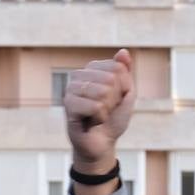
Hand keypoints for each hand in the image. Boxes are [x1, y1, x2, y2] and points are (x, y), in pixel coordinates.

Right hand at [64, 49, 134, 169]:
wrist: (102, 143)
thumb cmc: (113, 118)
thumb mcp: (126, 92)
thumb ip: (125, 72)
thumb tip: (123, 51)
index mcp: (91, 68)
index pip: (118, 67)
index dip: (124, 86)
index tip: (115, 98)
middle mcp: (77, 76)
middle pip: (111, 79)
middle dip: (115, 99)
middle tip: (106, 109)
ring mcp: (70, 90)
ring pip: (103, 92)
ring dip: (107, 109)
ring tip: (98, 115)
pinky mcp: (68, 106)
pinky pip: (95, 107)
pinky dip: (100, 118)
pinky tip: (91, 121)